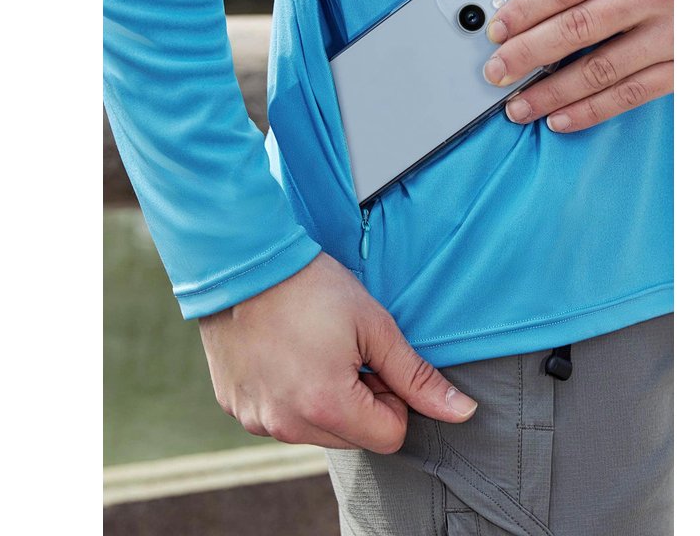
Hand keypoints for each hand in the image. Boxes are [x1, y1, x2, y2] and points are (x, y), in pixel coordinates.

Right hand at [198, 252, 477, 452]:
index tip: (375, 359)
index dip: (394, 396)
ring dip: (326, 399)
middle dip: (361, 401)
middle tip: (344, 349)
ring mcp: (257, 420)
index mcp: (328, 407)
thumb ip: (417, 376)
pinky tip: (285, 353)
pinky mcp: (236, 408)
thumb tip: (463, 412)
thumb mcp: (373, 325)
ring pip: (317, 430)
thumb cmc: (311, 286)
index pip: (390, 436)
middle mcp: (289, 426)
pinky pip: (280, 418)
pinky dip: (291, 395)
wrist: (242, 261)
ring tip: (312, 347)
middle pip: (354, 437)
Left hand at [483, 0, 672, 131]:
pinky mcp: (688, 67)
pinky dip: (590, 110)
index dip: (523, 10)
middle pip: (574, 29)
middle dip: (525, 55)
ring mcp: (676, 33)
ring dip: (550, 92)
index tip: (494, 29)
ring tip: (517, 106)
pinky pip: (630, 94)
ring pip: (598, 69)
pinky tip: (559, 118)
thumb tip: (537, 6)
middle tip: (494, 73)